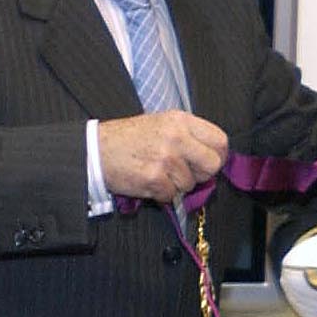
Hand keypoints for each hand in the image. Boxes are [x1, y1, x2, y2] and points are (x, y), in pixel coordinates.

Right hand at [98, 111, 227, 204]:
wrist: (96, 149)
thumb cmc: (129, 138)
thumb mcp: (162, 124)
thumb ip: (188, 136)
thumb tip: (214, 156)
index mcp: (181, 120)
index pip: (220, 140)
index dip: (218, 156)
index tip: (209, 162)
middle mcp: (176, 137)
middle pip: (212, 165)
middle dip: (201, 174)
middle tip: (184, 173)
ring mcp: (166, 158)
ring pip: (190, 184)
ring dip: (176, 185)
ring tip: (157, 172)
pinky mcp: (154, 178)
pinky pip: (171, 195)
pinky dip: (160, 194)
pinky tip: (148, 181)